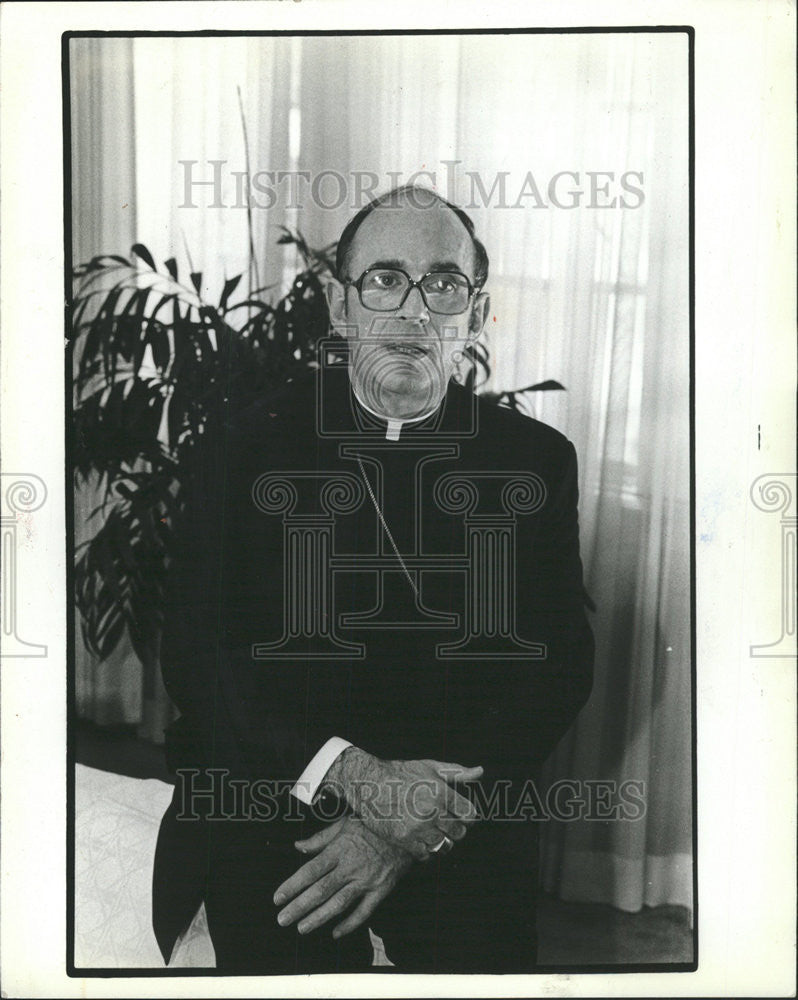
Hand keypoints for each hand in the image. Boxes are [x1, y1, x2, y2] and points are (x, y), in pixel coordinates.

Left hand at [273, 816, 412, 938]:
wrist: (404, 829)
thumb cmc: (372, 824)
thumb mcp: (343, 823)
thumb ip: (320, 838)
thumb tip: (298, 846)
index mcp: (339, 849)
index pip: (310, 870)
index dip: (292, 885)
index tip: (278, 898)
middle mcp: (350, 867)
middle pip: (320, 890)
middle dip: (299, 906)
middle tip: (282, 919)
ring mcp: (366, 880)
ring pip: (339, 903)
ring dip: (318, 918)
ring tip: (302, 928)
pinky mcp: (380, 890)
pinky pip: (364, 911)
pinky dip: (349, 924)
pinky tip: (335, 933)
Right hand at [325, 750, 482, 860]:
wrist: (368, 783)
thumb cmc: (401, 773)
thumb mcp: (430, 767)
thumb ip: (457, 772)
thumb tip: (480, 771)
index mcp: (441, 792)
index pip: (469, 815)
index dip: (466, 816)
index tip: (458, 815)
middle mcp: (432, 811)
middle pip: (458, 833)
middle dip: (454, 829)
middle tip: (442, 823)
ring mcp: (418, 827)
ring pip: (443, 846)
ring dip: (440, 841)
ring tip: (431, 831)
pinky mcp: (404, 840)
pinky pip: (425, 855)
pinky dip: (424, 849)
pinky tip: (418, 837)